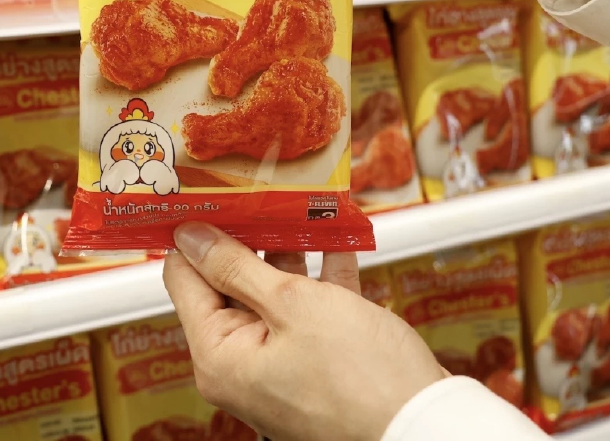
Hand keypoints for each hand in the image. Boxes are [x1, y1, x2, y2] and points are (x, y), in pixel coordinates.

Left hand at [163, 223, 443, 440]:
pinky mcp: (316, 365)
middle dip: (247, 237)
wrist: (426, 428)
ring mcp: (279, 366)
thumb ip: (238, 267)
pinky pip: (309, 311)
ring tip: (299, 209)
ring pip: (272, 293)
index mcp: (219, 357)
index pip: (183, 279)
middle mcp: (241, 366)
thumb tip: (191, 238)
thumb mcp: (293, 305)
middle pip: (228, 284)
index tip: (207, 197)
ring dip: (289, 251)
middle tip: (258, 193)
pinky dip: (321, 277)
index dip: (193, 236)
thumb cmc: (364, 383)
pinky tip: (337, 241)